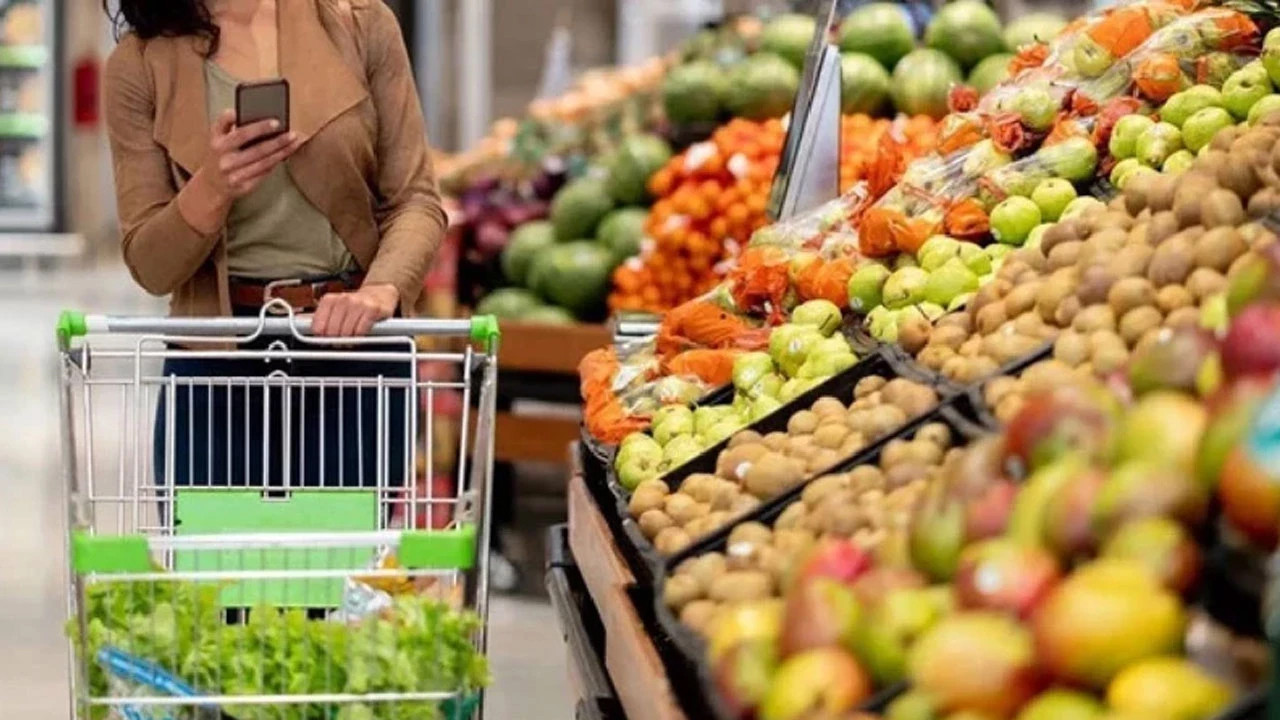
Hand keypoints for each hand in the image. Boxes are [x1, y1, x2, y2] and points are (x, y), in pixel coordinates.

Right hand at [179, 110, 303, 234]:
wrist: (211, 184)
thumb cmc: (219, 154)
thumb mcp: (216, 136)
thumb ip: (226, 122)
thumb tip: (244, 111)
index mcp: (218, 144)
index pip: (241, 134)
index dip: (259, 128)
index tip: (276, 122)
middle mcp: (225, 161)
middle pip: (257, 150)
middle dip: (278, 141)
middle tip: (293, 133)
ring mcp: (234, 176)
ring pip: (264, 163)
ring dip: (282, 153)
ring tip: (294, 143)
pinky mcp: (243, 187)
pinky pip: (264, 174)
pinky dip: (275, 164)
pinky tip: (285, 155)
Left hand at [313, 284, 399, 336]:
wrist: (379, 294)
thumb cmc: (356, 305)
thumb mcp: (336, 308)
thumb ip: (323, 320)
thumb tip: (309, 335)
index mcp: (329, 300)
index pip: (317, 327)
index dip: (320, 338)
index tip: (324, 341)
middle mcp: (343, 300)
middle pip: (331, 332)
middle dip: (335, 341)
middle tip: (340, 342)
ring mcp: (358, 304)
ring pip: (346, 333)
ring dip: (348, 340)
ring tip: (351, 338)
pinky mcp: (372, 309)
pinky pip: (361, 331)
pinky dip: (360, 337)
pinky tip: (361, 335)